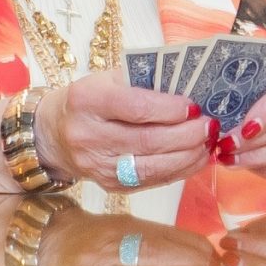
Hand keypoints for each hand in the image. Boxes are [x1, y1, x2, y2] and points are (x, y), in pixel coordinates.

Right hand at [38, 70, 212, 189]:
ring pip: (152, 167)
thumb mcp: (111, 79)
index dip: (171, 109)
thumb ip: (148, 82)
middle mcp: (87, 136)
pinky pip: (151, 181)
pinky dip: (179, 171)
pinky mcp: (109, 186)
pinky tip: (196, 158)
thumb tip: (196, 89)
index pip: (136, 108)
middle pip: (148, 141)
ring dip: (188, 157)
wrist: (54, 132)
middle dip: (187, 135)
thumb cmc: (93, 98)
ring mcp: (96, 166)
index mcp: (87, 100)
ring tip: (208, 143)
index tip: (195, 106)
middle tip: (211, 126)